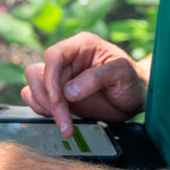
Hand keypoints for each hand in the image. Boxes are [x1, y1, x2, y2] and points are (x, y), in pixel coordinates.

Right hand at [22, 32, 147, 136]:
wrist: (136, 98)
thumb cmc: (132, 81)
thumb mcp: (122, 74)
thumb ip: (97, 78)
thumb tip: (69, 92)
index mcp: (81, 46)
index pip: (54, 55)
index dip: (51, 77)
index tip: (58, 99)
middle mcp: (68, 59)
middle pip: (40, 74)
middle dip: (49, 99)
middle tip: (65, 121)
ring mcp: (61, 77)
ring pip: (33, 86)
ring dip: (43, 106)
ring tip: (65, 123)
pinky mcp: (58, 95)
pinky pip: (36, 99)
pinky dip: (42, 111)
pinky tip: (60, 121)